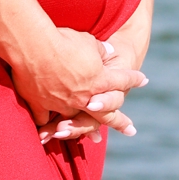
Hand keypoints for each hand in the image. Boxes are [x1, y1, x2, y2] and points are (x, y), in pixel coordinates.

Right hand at [11, 29, 146, 127]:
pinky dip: (46, 126)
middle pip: (106, 113)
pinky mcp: (41, 105)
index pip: (121, 80)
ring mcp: (63, 105)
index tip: (144, 80)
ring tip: (95, 139)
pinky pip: (44, 120)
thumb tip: (110, 52)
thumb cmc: (62, 40)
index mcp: (98, 79)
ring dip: (85, 130)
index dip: (133, 79)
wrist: (34, 47)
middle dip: (119, 121)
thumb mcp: (88, 41)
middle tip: (131, 130)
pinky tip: (48, 132)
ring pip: (77, 122)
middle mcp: (84, 98)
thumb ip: (100, 50)